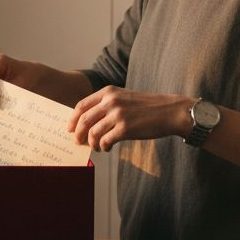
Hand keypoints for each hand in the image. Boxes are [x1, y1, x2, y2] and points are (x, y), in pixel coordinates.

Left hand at [69, 87, 193, 151]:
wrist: (170, 111)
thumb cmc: (147, 107)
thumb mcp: (124, 97)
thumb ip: (107, 105)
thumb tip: (88, 122)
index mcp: (108, 91)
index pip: (82, 105)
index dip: (73, 119)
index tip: (70, 129)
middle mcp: (111, 101)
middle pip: (84, 120)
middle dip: (78, 134)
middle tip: (78, 142)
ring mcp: (118, 114)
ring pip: (93, 133)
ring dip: (92, 143)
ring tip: (97, 147)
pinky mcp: (125, 128)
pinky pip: (106, 141)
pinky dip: (104, 147)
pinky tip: (107, 148)